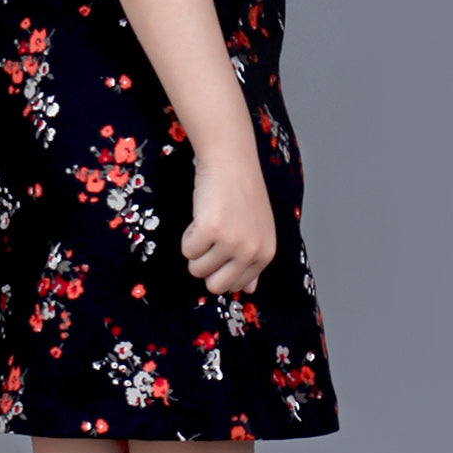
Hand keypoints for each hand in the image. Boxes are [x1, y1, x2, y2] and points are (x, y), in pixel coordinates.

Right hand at [180, 152, 276, 295]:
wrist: (231, 161)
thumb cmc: (242, 192)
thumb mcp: (258, 230)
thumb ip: (254, 261)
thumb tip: (250, 290)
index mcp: (265, 254)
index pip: (236, 286)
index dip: (220, 268)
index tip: (220, 247)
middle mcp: (251, 251)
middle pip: (215, 286)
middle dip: (205, 266)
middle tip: (209, 241)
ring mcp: (231, 242)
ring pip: (197, 268)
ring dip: (195, 248)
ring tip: (207, 223)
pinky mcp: (210, 230)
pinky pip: (186, 249)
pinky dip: (187, 235)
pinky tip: (200, 215)